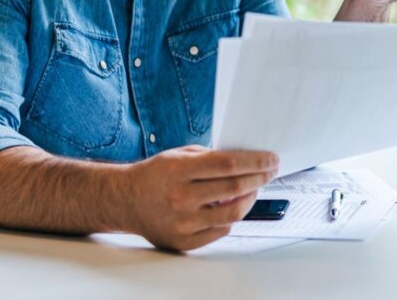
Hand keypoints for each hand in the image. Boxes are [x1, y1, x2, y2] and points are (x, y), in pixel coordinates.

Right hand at [124, 145, 278, 250]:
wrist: (125, 200)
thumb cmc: (154, 175)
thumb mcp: (178, 155)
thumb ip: (210, 157)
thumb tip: (246, 161)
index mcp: (178, 170)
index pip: (228, 165)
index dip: (255, 161)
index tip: (271, 159)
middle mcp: (180, 197)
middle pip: (235, 188)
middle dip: (260, 177)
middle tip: (270, 171)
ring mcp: (182, 222)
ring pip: (233, 214)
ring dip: (251, 199)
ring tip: (254, 189)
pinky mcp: (183, 241)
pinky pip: (221, 230)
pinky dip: (232, 217)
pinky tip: (232, 206)